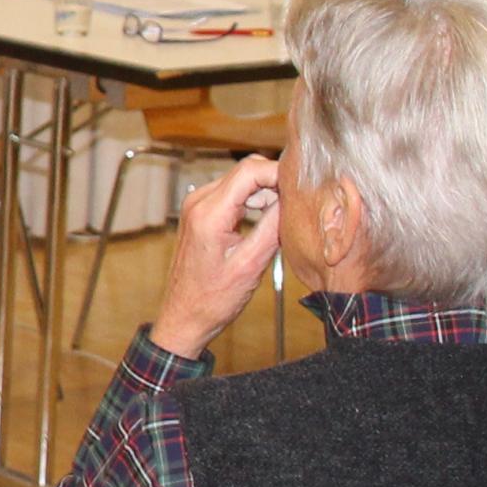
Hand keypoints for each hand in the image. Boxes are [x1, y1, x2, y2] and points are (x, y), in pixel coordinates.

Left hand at [146, 154, 283, 359]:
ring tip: (283, 213)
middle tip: (296, 202)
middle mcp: (198, 201)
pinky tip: (266, 217)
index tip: (301, 186)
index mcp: (209, 213)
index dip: (280, 173)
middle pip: (245, 170)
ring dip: (264, 190)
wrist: (185, 316)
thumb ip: (272, 226)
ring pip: (240, 179)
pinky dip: (252, 198)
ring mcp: (196, 204)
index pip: (250, 169)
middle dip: (274, 181)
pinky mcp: (199, 212)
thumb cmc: (214, 299)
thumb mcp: (252, 264)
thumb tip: (292, 197)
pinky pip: (231, 192)